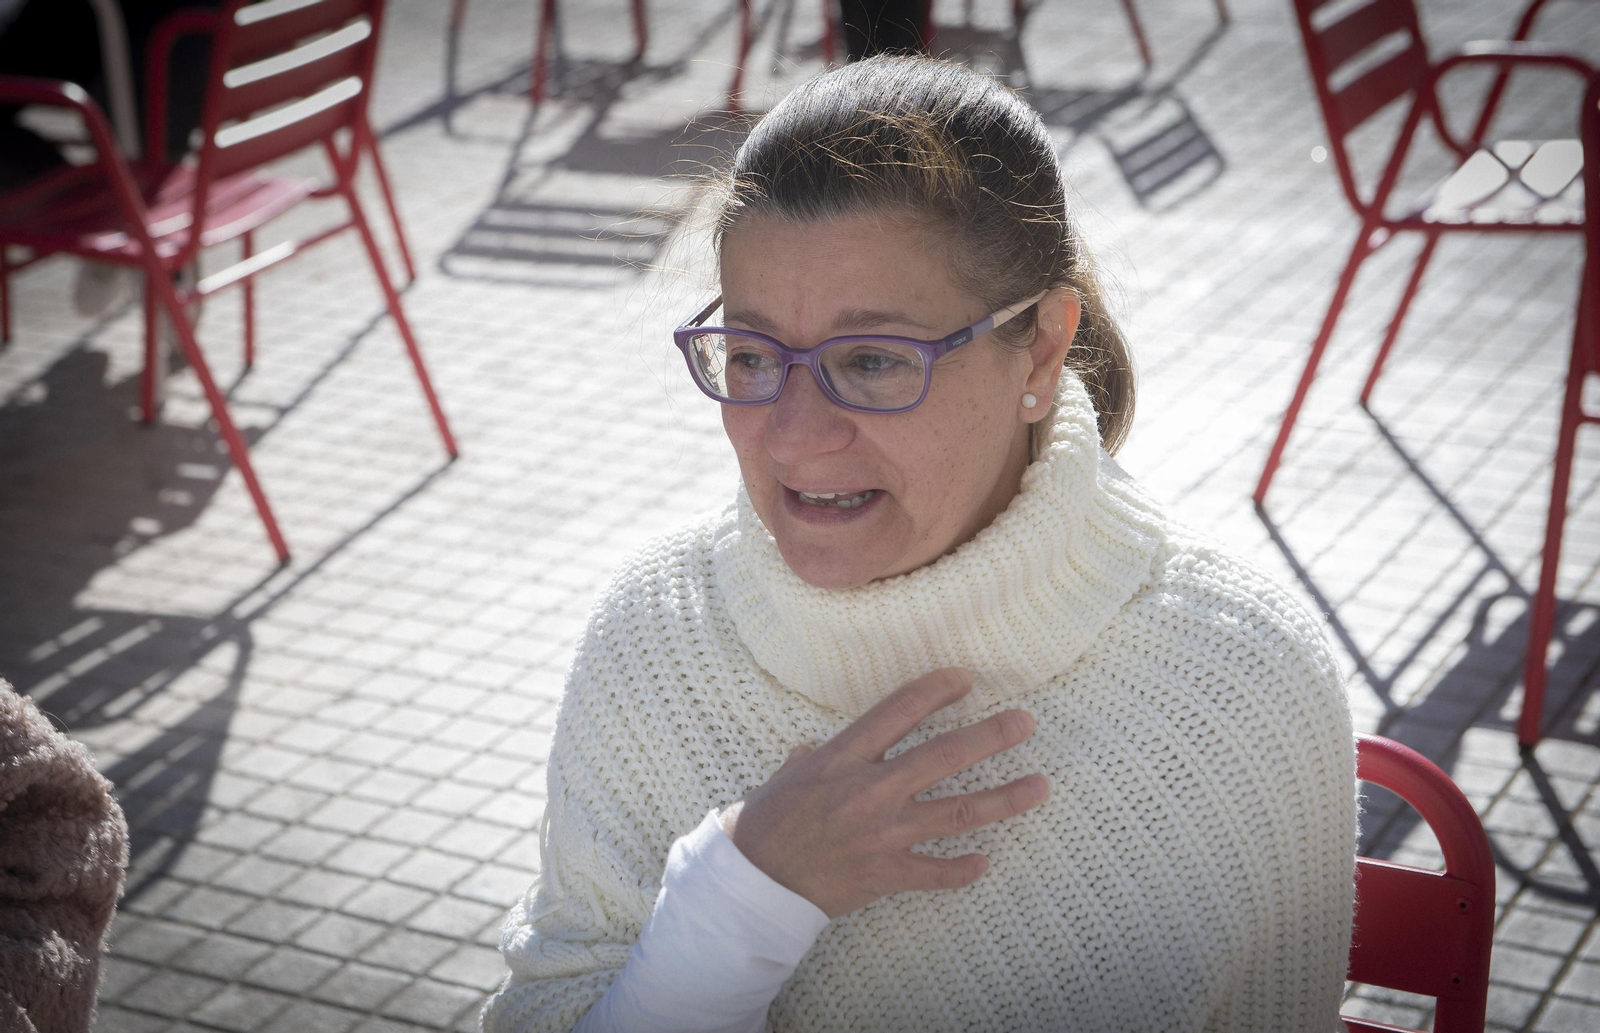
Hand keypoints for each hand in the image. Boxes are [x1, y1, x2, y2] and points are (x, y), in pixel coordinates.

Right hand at [719, 668, 1048, 917]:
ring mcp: (884, 834)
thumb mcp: (787, 774)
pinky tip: (984, 862)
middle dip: (990, 736)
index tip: (964, 679)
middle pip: (944, 756)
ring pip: (957, 812)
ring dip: (1003, 798)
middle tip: (1025, 723)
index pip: (899, 711)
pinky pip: (936, 873)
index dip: (936, 689)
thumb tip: (819, 747)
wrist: (755, 884)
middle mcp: (870, 791)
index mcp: (843, 758)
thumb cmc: (765, 824)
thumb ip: (814, 756)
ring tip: (1039, 786)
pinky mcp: (887, 874)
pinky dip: (962, 869)